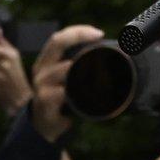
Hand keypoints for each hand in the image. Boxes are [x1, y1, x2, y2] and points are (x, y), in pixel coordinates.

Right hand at [30, 25, 103, 142]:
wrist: (43, 127)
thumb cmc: (60, 99)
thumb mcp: (65, 80)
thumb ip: (80, 66)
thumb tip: (117, 53)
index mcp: (46, 62)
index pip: (59, 38)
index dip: (78, 31)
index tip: (99, 34)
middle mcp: (41, 71)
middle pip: (57, 43)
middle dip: (80, 35)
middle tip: (100, 37)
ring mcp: (42, 86)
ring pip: (65, 67)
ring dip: (84, 65)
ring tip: (101, 69)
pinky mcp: (45, 102)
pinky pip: (64, 92)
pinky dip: (79, 90)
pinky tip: (90, 92)